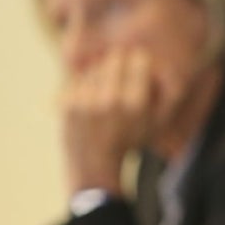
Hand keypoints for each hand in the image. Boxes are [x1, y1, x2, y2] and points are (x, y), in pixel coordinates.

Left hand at [60, 47, 153, 194]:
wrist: (94, 166)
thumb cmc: (129, 142)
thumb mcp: (153, 122)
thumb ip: (156, 94)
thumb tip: (146, 57)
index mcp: (136, 105)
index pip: (138, 61)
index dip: (139, 58)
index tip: (138, 58)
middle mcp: (112, 101)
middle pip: (114, 59)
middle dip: (118, 60)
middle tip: (120, 62)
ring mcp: (87, 102)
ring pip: (93, 68)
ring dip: (100, 71)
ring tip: (106, 86)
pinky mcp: (68, 104)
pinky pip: (76, 80)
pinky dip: (83, 84)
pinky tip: (90, 96)